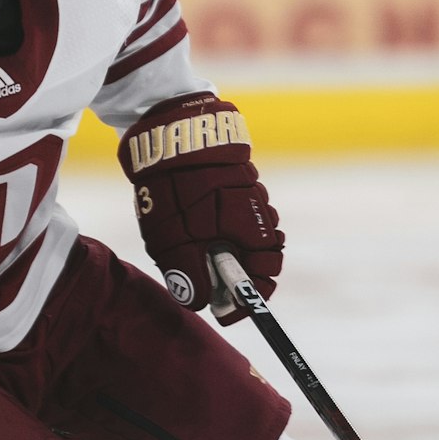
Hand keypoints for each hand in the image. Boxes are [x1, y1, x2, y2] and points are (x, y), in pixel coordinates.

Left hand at [119, 93, 283, 322]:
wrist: (172, 127)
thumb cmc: (176, 186)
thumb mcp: (173, 238)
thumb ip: (188, 274)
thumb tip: (199, 302)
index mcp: (252, 229)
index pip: (266, 276)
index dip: (248, 300)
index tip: (225, 312)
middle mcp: (259, 212)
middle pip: (258, 258)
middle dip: (233, 275)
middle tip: (203, 281)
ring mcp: (249, 193)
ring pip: (245, 236)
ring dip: (224, 251)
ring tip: (190, 249)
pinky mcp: (235, 180)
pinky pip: (234, 214)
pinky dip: (218, 229)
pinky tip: (192, 223)